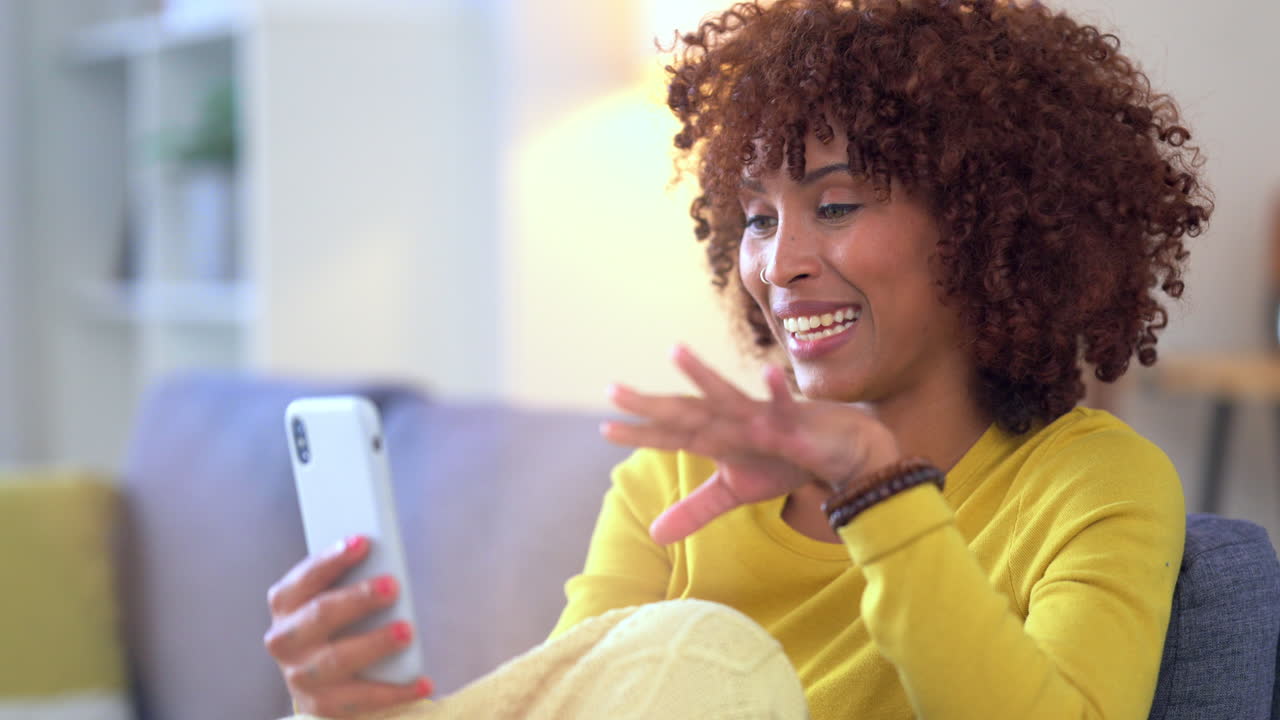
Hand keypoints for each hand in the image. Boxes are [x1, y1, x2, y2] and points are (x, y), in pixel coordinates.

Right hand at [263, 536, 431, 717]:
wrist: (323, 682)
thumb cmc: (338, 625)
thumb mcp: (337, 599)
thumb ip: (351, 582)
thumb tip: (386, 565)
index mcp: (287, 604)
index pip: (306, 577)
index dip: (332, 559)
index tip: (362, 542)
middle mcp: (286, 639)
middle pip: (321, 614)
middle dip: (358, 599)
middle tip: (393, 586)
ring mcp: (300, 676)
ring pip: (337, 659)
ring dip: (374, 643)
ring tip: (407, 632)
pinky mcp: (321, 705)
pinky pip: (361, 699)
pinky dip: (395, 691)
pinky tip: (424, 681)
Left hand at [601, 345, 900, 543]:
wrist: (838, 448)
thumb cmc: (782, 461)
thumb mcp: (735, 490)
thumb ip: (696, 509)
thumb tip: (654, 535)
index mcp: (716, 438)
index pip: (672, 436)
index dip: (640, 434)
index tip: (605, 428)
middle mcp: (731, 423)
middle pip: (687, 413)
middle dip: (652, 404)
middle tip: (612, 390)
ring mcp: (760, 419)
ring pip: (727, 398)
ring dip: (703, 375)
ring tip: (674, 351)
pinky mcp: (794, 422)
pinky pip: (784, 406)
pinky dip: (776, 390)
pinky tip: (769, 373)